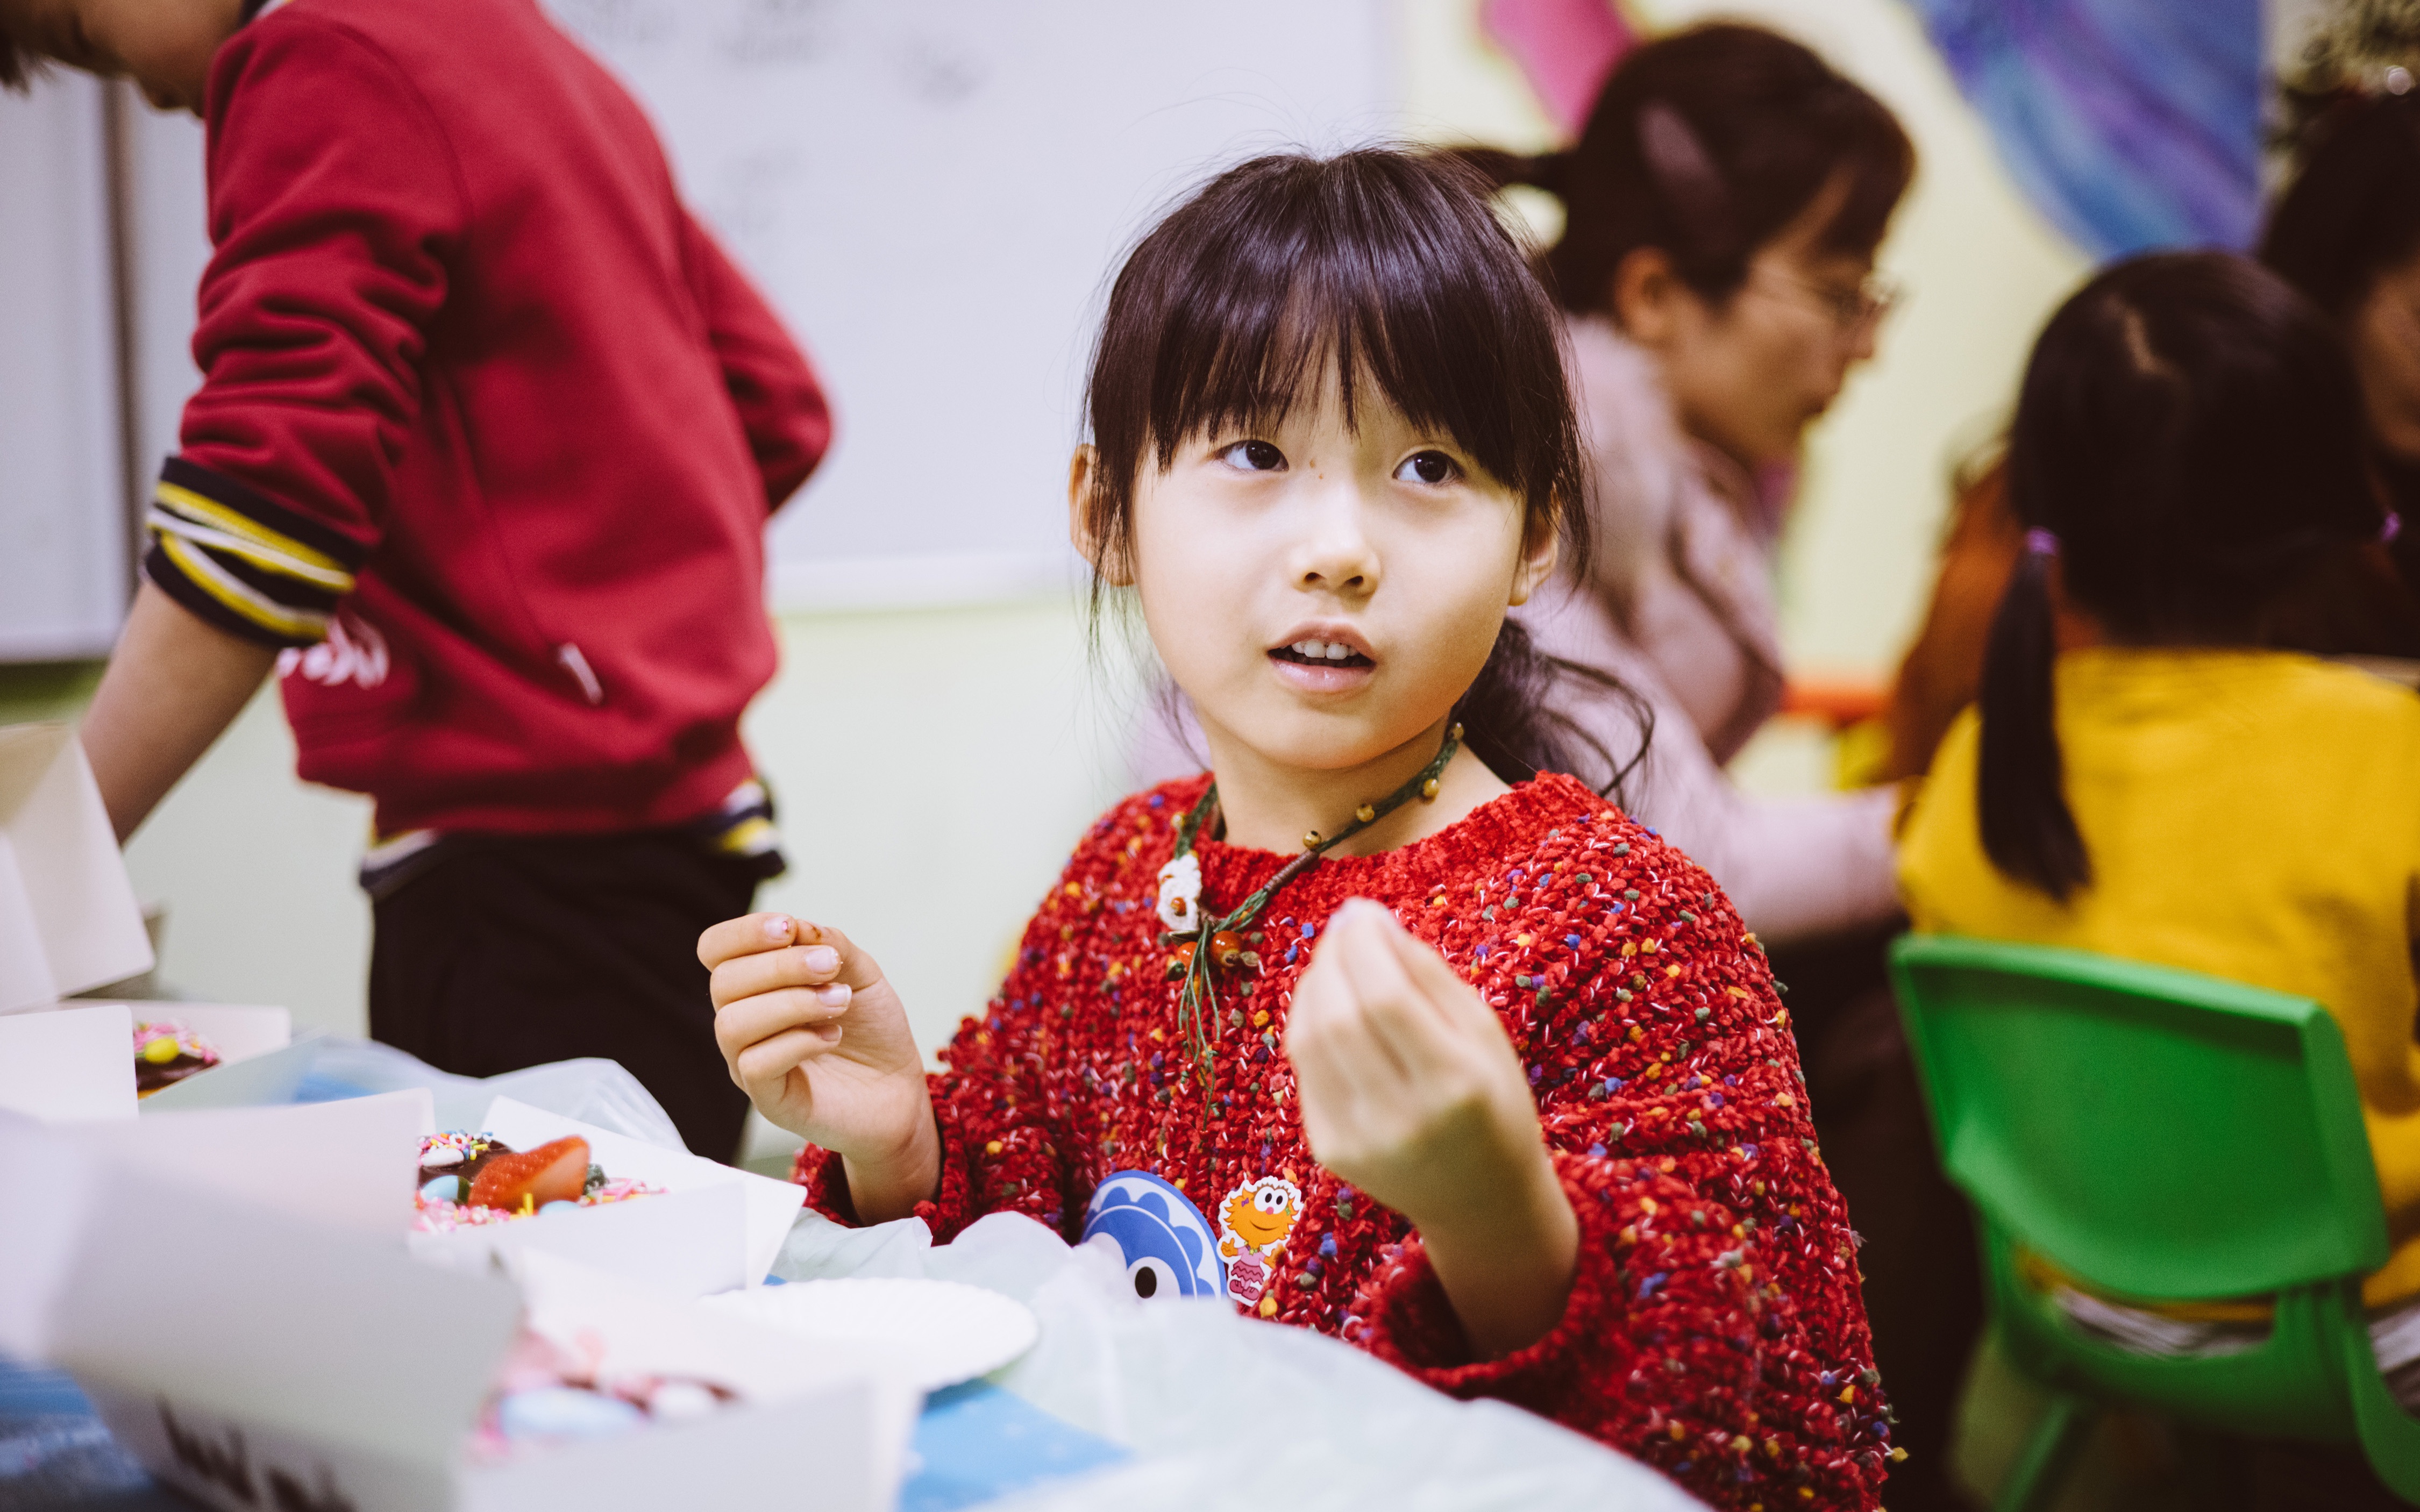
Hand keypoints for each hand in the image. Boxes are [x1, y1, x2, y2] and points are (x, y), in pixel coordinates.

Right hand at [698, 914, 937, 1220]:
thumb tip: (796, 927)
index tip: (789, 927)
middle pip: (723, 982)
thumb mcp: (860, 973)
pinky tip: (832, 1035)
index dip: (742, 932)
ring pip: (732, 1024)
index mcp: (755, 985)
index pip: (715, 950)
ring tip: (838, 1002)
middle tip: (830, 966)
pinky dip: (798, 1042)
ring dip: (791, 1003)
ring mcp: (748, 1062)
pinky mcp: (767, 1099)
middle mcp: (742, 1021)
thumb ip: (829, 944)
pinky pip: (754, 1065)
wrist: (899, 1089)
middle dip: (780, 965)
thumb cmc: (872, 1030)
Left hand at [1285, 898, 1577, 1357]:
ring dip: (1314, 984)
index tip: (1361, 911)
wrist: (1481, 1201)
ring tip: (1337, 958)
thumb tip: (1368, 921)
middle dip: (1334, 957)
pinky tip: (1329, 1002)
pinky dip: (1308, 1023)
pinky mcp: (1328, 1150)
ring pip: (1308, 1040)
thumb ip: (1427, 973)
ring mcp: (1358, 1139)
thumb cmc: (1492, 1101)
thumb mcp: (1483, 1032)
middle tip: (1346, 927)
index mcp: (1454, 1085)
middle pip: (1338, 1017)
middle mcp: (1400, 1118)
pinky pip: (1304, 1069)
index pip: (1384, 999)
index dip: (1362, 945)